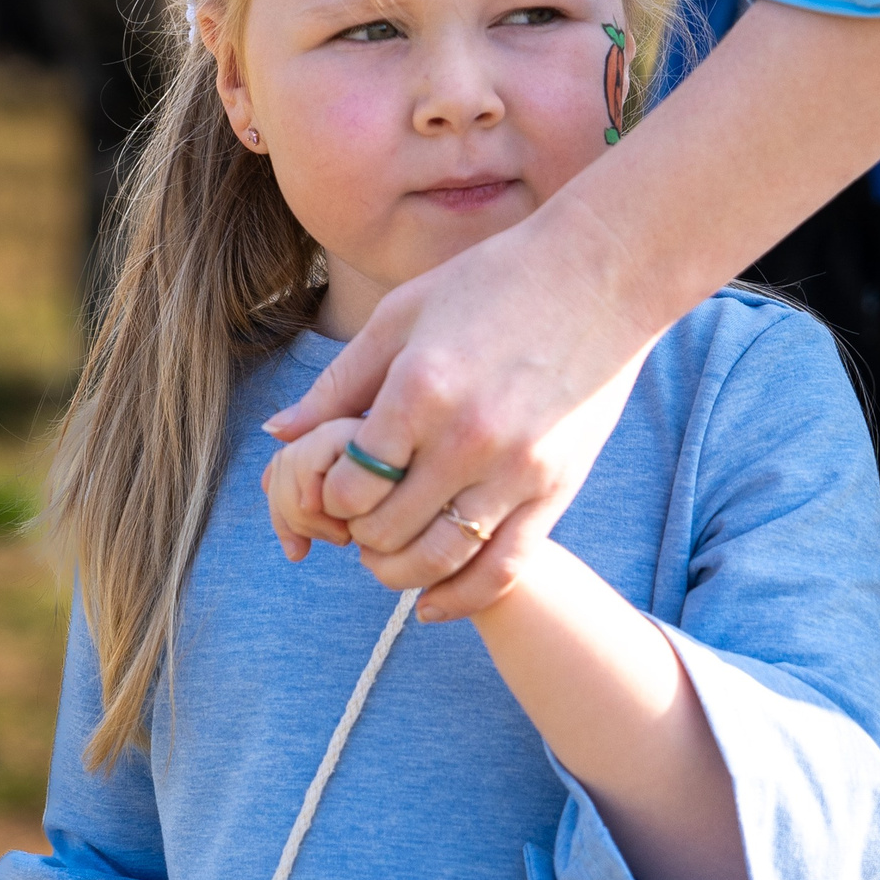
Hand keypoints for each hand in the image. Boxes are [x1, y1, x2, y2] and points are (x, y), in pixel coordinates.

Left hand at [264, 193, 662, 620]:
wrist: (602, 276)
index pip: (350, 485)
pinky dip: (460, 598)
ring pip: (439, 560)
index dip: (330, 498)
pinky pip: (503, 569)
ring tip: (387, 558)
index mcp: (420, 389)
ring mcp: (517, 469)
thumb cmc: (493, 282)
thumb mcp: (403, 316)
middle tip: (358, 522)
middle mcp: (467, 438)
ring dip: (400, 573)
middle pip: (387, 530)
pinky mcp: (557, 489)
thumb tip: (278, 433)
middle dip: (360, 535)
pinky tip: (431, 604)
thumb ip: (340, 382)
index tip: (335, 487)